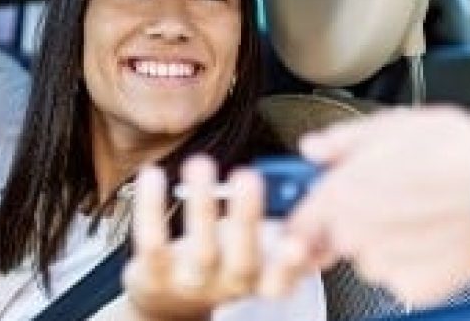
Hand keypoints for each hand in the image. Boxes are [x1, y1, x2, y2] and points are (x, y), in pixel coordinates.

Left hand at [124, 156, 291, 319]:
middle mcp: (229, 285)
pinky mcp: (153, 274)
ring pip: (199, 249)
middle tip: (248, 177)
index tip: (298, 239)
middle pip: (242, 259)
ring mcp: (191, 282)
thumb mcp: (260, 253)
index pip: (282, 279)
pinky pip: (152, 241)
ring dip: (201, 205)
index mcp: (261, 279)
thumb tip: (318, 198)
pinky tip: (154, 174)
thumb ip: (289, 230)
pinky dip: (151, 207)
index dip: (292, 264)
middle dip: (247, 217)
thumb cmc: (223, 265)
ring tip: (201, 164)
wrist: (170, 305)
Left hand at [266, 107, 469, 305]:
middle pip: (339, 238)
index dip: (311, 215)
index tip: (321, 212)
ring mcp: (384, 266)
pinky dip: (416, 263)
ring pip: (372, 259)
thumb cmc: (459, 152)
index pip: (300, 219)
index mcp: (340, 194)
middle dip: (358, 223)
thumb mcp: (394, 125)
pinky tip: (438, 236)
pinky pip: (403, 278)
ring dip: (388, 244)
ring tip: (425, 216)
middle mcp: (354, 234)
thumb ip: (344, 140)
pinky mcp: (414, 288)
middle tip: (397, 201)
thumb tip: (314, 148)